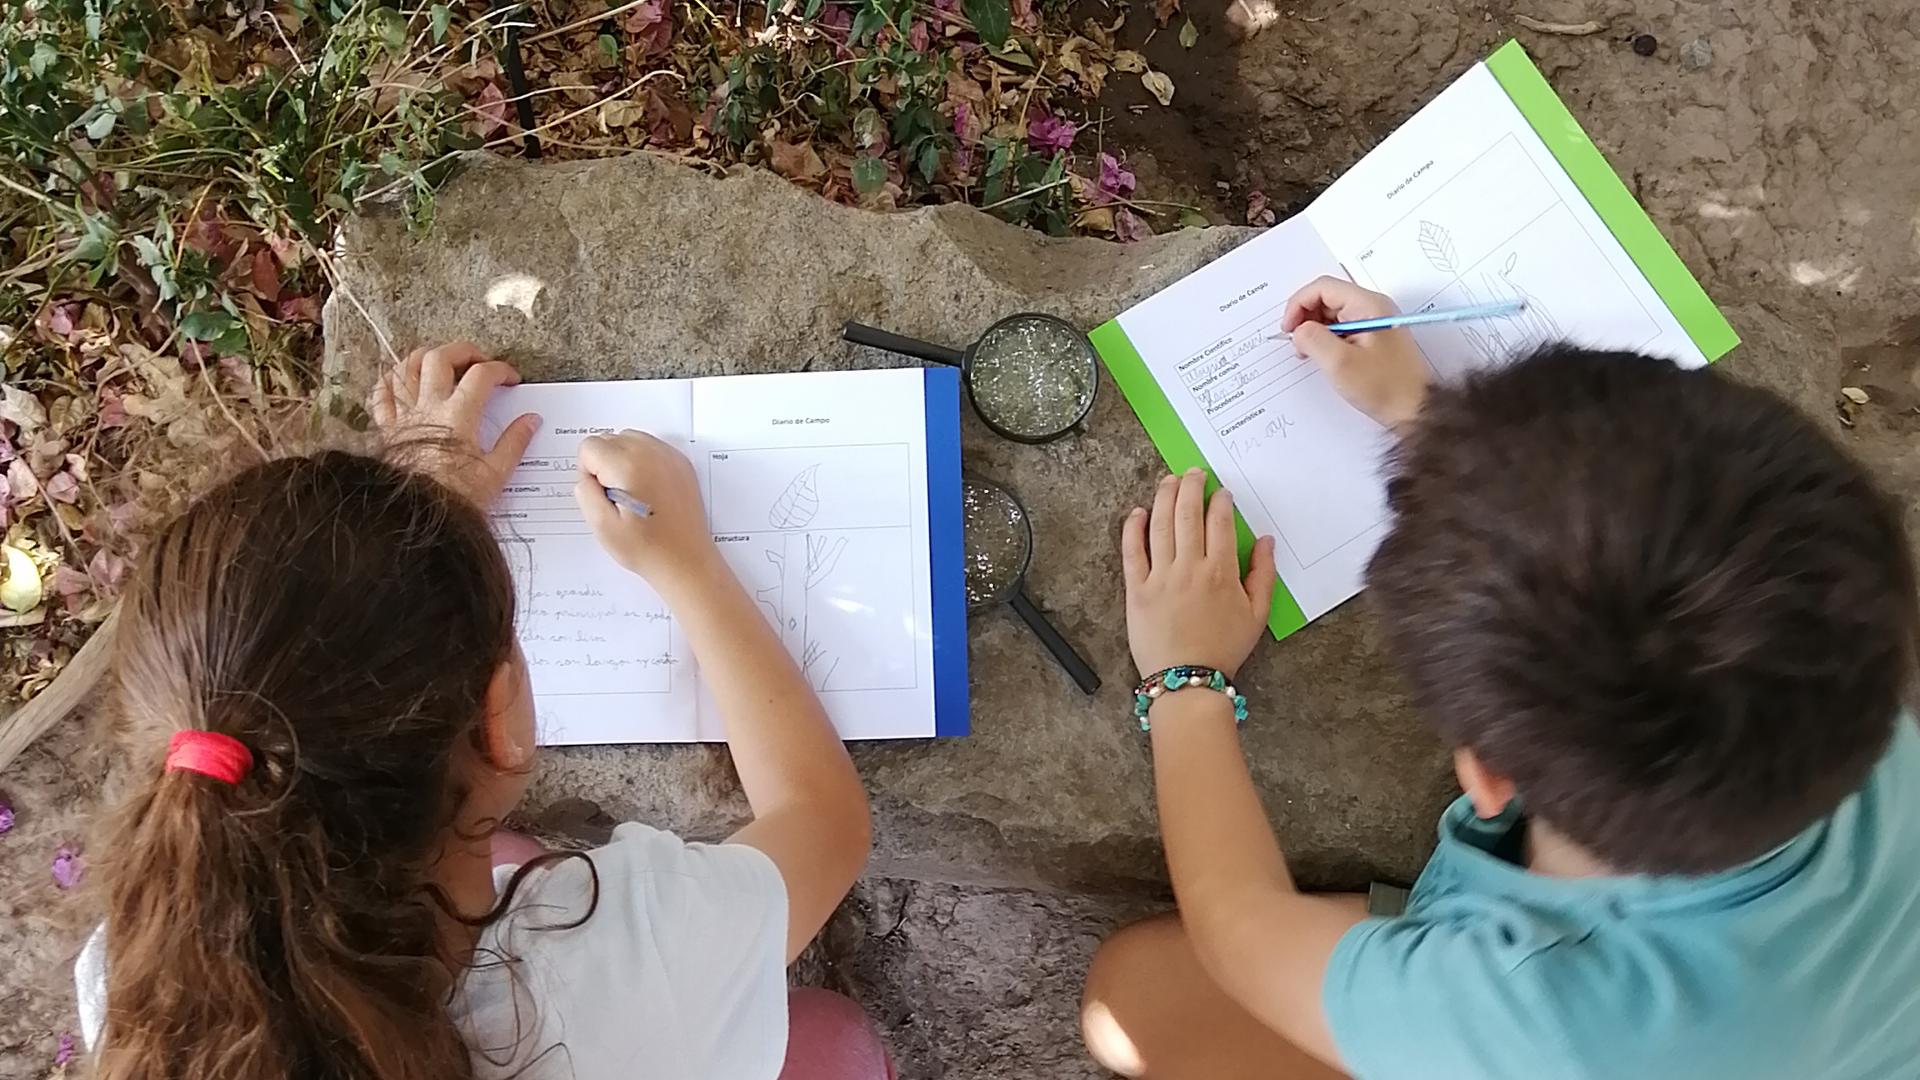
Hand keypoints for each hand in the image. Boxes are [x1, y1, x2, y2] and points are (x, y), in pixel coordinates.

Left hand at [372, 342, 538, 505]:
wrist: (415, 519)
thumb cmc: (455, 499)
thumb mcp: (495, 474)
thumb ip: (514, 442)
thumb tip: (531, 420)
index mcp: (459, 416)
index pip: (481, 375)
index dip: (500, 370)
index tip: (511, 380)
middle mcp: (428, 407)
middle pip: (441, 357)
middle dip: (463, 351)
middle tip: (479, 361)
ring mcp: (403, 415)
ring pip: (408, 367)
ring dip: (427, 357)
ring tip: (443, 363)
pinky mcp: (386, 428)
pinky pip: (382, 393)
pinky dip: (393, 379)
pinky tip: (405, 380)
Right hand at [574, 430, 720, 596]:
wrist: (685, 561)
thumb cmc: (645, 548)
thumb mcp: (601, 525)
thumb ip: (584, 491)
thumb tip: (587, 475)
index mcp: (628, 465)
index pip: (589, 446)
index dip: (588, 473)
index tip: (603, 496)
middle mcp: (651, 452)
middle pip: (609, 438)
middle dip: (605, 464)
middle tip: (619, 498)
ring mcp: (669, 456)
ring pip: (630, 438)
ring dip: (623, 459)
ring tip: (633, 493)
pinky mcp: (681, 463)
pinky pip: (651, 446)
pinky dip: (643, 460)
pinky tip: (648, 489)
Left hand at [1122, 469, 1276, 678]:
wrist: (1188, 681)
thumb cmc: (1224, 649)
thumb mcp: (1257, 615)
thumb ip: (1264, 574)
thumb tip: (1266, 540)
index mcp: (1222, 572)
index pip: (1220, 522)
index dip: (1220, 500)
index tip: (1221, 491)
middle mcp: (1190, 568)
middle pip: (1189, 514)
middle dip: (1192, 486)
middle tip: (1194, 473)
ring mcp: (1161, 577)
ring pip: (1161, 525)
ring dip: (1165, 497)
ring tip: (1169, 481)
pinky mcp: (1137, 590)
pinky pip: (1132, 551)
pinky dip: (1134, 528)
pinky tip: (1138, 512)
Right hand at [1282, 276, 1429, 428]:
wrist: (1414, 409)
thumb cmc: (1386, 387)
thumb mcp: (1339, 363)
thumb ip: (1312, 339)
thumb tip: (1298, 330)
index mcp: (1368, 305)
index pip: (1323, 287)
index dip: (1298, 304)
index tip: (1288, 328)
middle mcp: (1372, 307)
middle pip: (1327, 297)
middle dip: (1305, 317)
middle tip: (1297, 343)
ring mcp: (1373, 321)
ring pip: (1332, 313)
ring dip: (1314, 330)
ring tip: (1309, 353)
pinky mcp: (1372, 337)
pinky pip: (1342, 328)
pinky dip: (1326, 339)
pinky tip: (1323, 357)